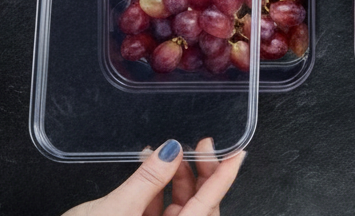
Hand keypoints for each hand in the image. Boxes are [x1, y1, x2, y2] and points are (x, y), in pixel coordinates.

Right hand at [62, 138, 244, 215]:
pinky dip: (156, 194)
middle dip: (199, 174)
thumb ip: (146, 179)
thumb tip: (171, 151)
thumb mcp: (115, 208)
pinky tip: (150, 172)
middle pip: (198, 207)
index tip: (239, 153)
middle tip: (201, 146)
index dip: (224, 176)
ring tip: (168, 155)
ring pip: (179, 210)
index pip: (207, 205)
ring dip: (176, 181)